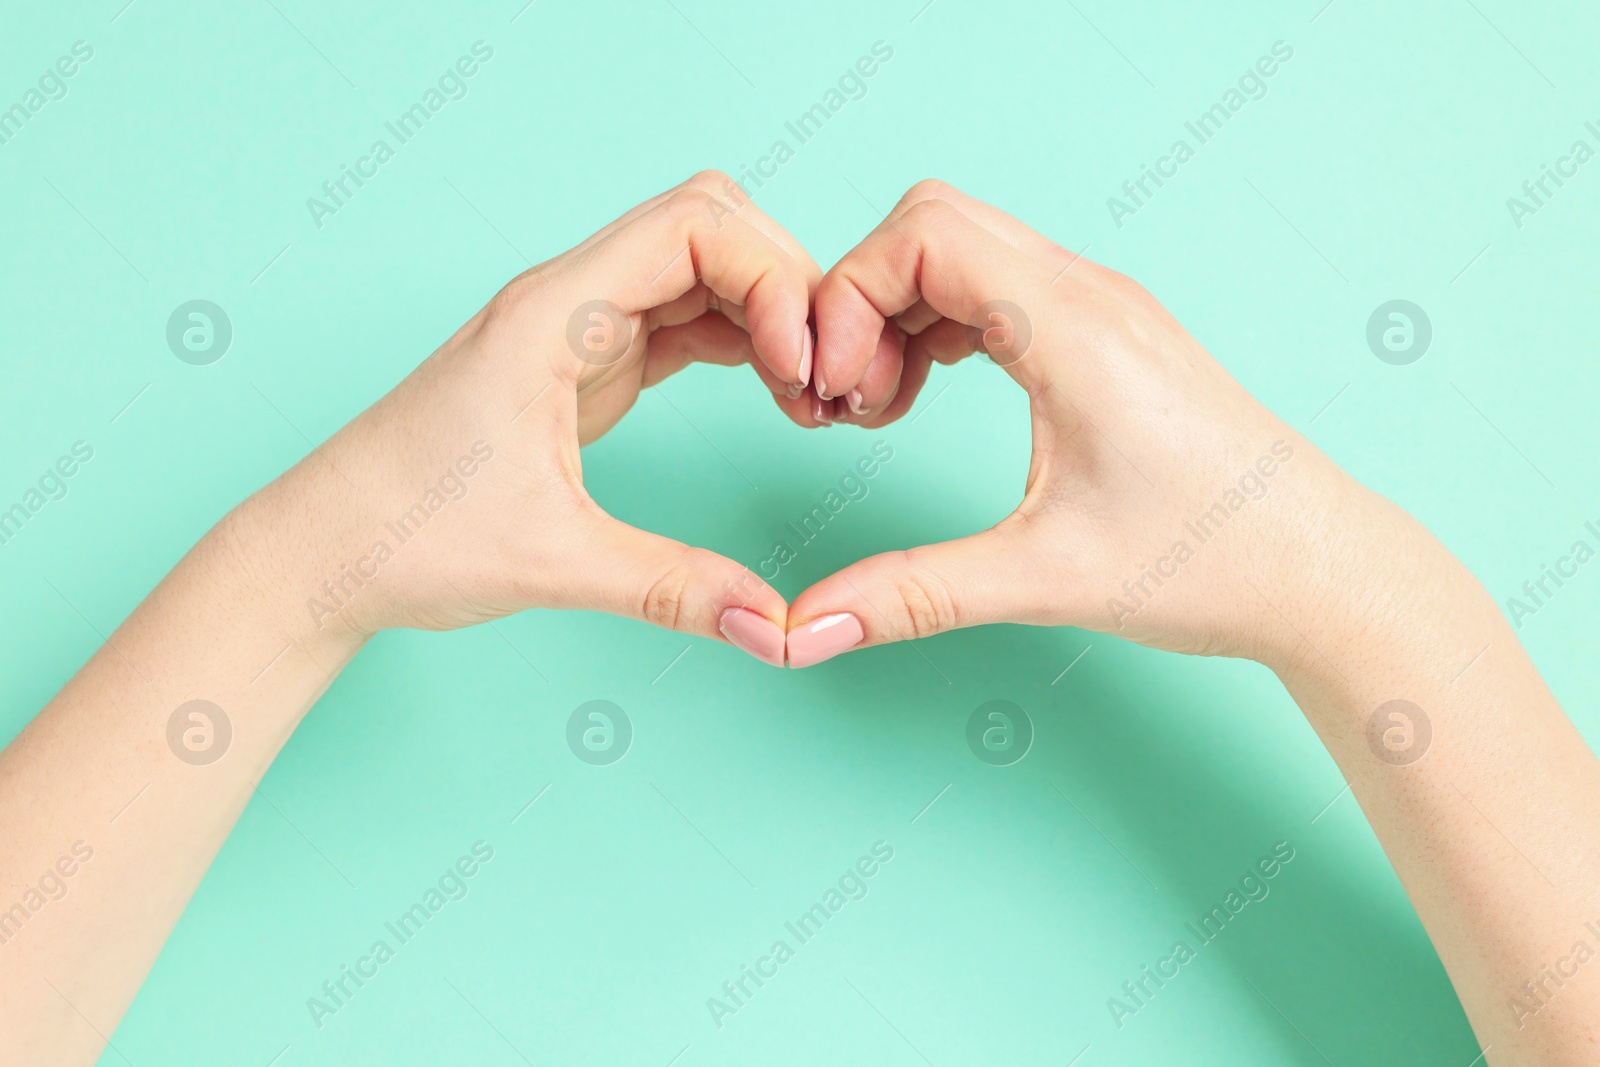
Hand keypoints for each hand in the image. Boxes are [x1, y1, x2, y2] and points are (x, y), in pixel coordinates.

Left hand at [237, 172, 823, 664]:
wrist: (327, 550)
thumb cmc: (405, 534)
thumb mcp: (553, 563)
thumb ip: (674, 589)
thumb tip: (777, 629)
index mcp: (552, 314)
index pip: (692, 223)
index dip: (770, 277)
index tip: (802, 367)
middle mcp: (567, 300)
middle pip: (710, 225)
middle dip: (785, 284)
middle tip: (821, 377)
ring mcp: (576, 328)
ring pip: (700, 269)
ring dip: (767, 313)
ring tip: (807, 395)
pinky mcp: (583, 365)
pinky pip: (681, 321)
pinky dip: (738, 343)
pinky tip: (771, 394)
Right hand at [788, 180, 1383, 668]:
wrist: (1320, 571)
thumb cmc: (1209, 563)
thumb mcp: (1043, 581)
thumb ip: (910, 595)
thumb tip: (803, 633)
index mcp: (1074, 328)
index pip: (923, 234)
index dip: (849, 297)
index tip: (836, 392)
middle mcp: (1089, 294)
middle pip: (932, 223)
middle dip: (862, 299)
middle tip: (850, 401)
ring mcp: (1103, 306)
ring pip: (963, 249)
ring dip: (899, 313)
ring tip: (881, 410)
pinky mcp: (1108, 333)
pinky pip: (996, 286)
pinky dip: (941, 325)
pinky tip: (929, 396)